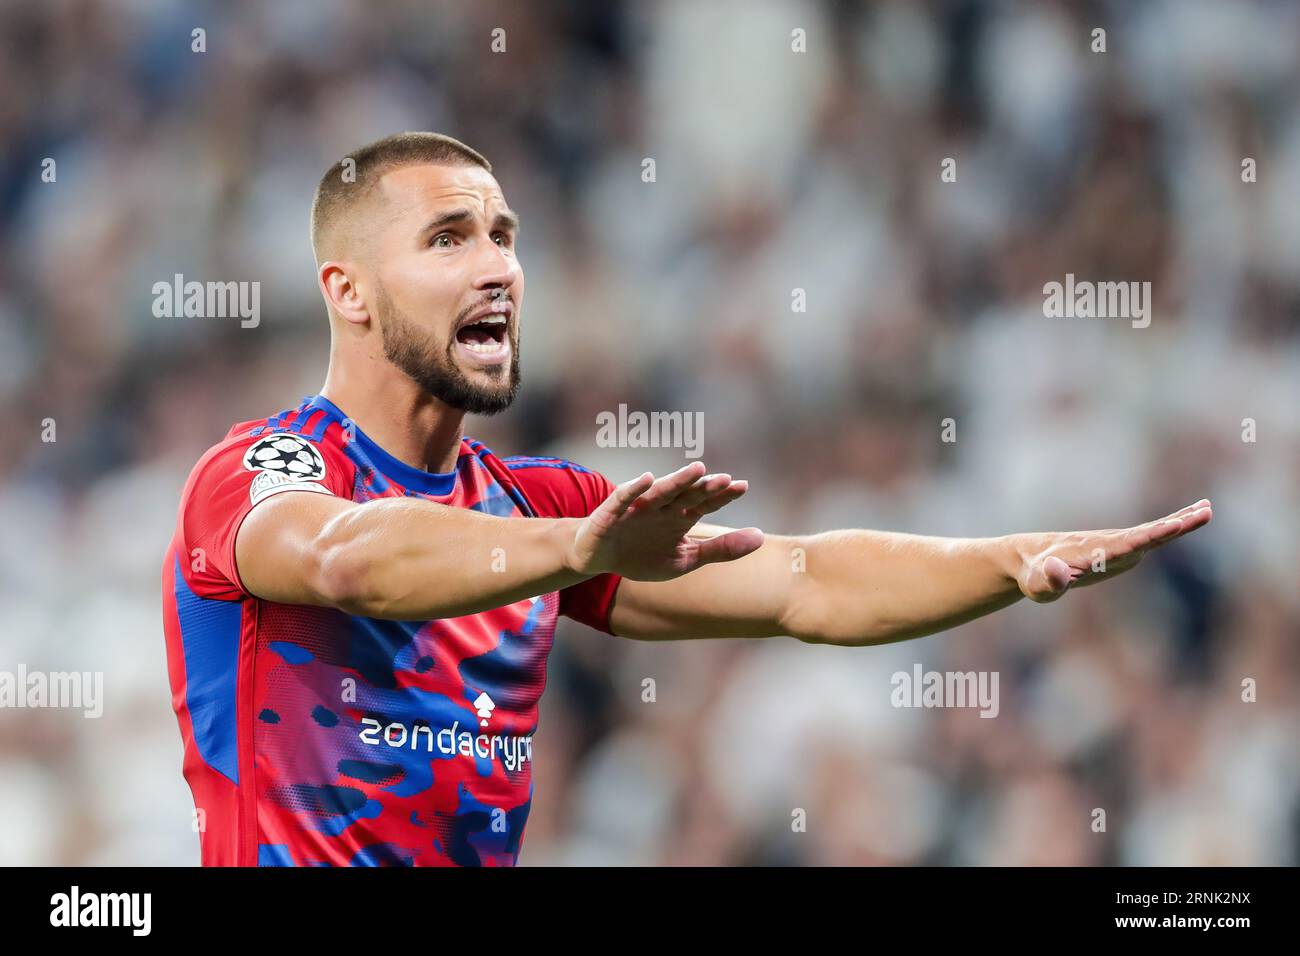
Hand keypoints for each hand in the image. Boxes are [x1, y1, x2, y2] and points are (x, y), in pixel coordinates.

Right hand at [568, 462, 764, 580]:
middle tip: (725, 479)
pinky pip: (624, 498)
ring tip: (697, 469)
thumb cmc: (642, 556)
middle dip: (704, 487)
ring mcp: (637, 508)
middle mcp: (661, 508)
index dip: (722, 496)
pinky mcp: (612, 512)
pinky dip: (634, 489)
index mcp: (679, 518)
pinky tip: (648, 479)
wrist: (598, 559)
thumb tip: (762, 538)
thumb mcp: (686, 559)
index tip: (743, 486)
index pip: (705, 502)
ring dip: (678, 481)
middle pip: (687, 494)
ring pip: (660, 492)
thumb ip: (722, 549)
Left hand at [1011, 499, 1212, 602]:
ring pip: (1153, 531)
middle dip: (1175, 525)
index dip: (1149, 536)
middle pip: (1147, 533)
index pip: (1127, 544)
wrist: (1030, 558)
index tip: (1173, 525)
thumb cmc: (1035, 575)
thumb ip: (1049, 580)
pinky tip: (1188, 519)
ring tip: (1208, 509)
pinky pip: (1150, 536)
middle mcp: (1109, 544)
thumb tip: (1056, 572)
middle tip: (1205, 512)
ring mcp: (1117, 544)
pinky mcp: (1121, 549)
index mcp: (1094, 552)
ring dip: (1180, 521)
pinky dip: (1170, 527)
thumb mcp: (1038, 585)